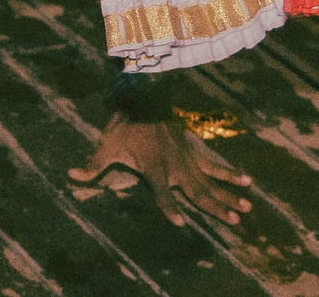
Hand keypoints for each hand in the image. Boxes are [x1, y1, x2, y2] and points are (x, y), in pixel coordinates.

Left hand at [69, 112, 253, 226]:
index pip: (162, 193)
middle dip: (216, 207)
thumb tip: (71, 175)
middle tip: (235, 221)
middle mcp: (176, 166)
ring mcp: (188, 159)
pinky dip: (229, 174)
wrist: (145, 95)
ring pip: (212, 182)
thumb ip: (93, 165)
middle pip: (199, 192)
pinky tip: (246, 180)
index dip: (169, 208)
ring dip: (229, 195)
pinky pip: (214, 166)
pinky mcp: (193, 151)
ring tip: (248, 207)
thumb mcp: (106, 144)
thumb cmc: (124, 124)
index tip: (180, 223)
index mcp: (155, 167)